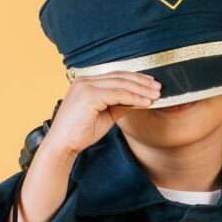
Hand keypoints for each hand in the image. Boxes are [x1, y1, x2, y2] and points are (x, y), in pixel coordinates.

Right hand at [40, 70, 161, 156]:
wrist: (62, 145)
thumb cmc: (80, 133)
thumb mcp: (105, 115)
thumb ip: (120, 105)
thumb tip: (140, 99)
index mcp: (86, 83)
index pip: (115, 76)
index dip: (135, 78)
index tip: (151, 83)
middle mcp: (84, 80)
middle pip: (120, 76)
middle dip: (141, 82)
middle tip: (158, 87)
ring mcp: (86, 86)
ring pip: (121, 84)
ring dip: (141, 89)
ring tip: (156, 95)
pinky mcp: (89, 95)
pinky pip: (118, 94)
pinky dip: (134, 98)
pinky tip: (146, 102)